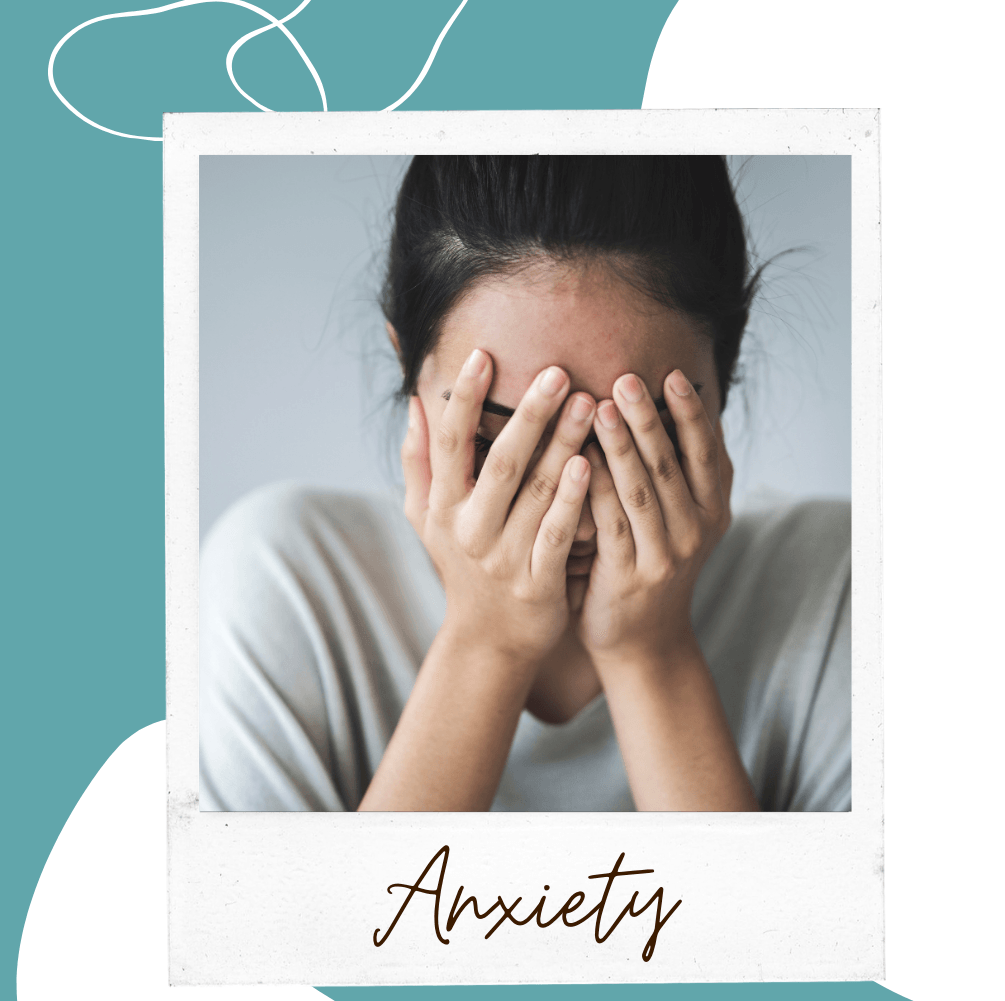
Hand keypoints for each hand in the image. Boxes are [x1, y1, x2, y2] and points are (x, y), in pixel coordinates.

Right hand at [401, 349, 596, 662]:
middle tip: (559, 371)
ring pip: (535, 494)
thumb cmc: (461, 567)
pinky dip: (572, 502)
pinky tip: (588, 466)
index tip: (484, 355)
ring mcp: (503, 558)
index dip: (463, 399)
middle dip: (529, 415)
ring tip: (589, 405)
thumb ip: (418, 462)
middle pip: (501, 463)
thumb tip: (414, 403)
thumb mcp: (426, 520)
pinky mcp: (537, 583)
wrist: (489, 641)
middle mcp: (469, 529)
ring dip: (562, 446)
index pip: (449, 443)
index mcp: (442, 508)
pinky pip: (557, 535)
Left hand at [574, 368, 732, 662]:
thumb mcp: (679, 523)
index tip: (673, 374)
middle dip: (648, 418)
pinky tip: (576, 460)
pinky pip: (610, 524)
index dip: (691, 414)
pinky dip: (594, 489)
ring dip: (620, 446)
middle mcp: (696, 531)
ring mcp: (665, 556)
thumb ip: (675, 477)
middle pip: (671, 465)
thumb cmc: (651, 568)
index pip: (707, 453)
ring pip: (641, 491)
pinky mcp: (629, 576)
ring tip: (598, 407)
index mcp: (713, 511)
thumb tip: (658, 410)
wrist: (644, 643)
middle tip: (626, 378)